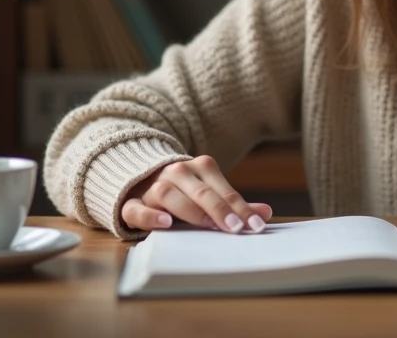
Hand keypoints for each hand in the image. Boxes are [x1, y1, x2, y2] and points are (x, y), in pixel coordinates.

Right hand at [121, 155, 272, 232]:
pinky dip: (150, 215)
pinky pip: (137, 208)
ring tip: (206, 225)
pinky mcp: (131, 202)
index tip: (255, 226)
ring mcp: (152, 186)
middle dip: (220, 209)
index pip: (224, 189)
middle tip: (235, 228)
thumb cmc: (186, 191)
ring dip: (189, 210)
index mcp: (200, 168)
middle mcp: (176, 173)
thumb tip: (265, 213)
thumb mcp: (212, 193)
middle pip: (201, 191)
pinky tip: (165, 223)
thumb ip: (235, 204)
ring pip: (169, 195)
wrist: (143, 178)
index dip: (241, 208)